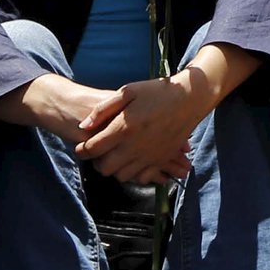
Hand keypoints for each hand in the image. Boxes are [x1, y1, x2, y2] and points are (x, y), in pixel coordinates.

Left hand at [73, 73, 207, 183]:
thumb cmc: (156, 91)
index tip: (80, 147)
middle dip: (96, 162)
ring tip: (114, 156)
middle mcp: (135, 146)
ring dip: (114, 168)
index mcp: (124, 128)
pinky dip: (134, 173)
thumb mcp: (127, 91)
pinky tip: (132, 160)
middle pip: (105, 168)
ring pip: (122, 176)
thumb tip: (83, 127)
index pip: (93, 149)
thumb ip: (103, 110)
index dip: (81, 151)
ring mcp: (149, 156)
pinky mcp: (161, 160)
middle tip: (97, 152)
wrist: (190, 98)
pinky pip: (142, 177)